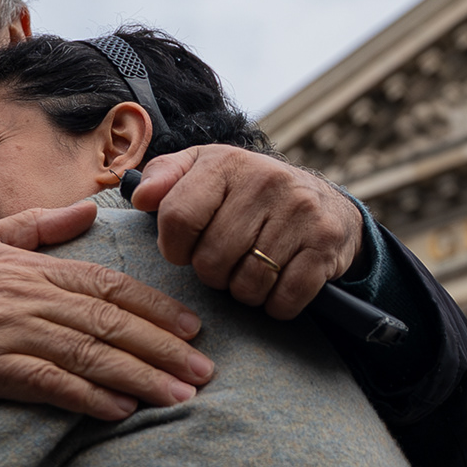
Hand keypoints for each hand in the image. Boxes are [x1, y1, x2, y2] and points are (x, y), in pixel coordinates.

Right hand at [0, 204, 213, 420]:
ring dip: (141, 377)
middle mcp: (24, 295)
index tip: (194, 328)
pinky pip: (49, 384)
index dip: (156, 307)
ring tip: (180, 397)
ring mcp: (5, 332)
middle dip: (164, 347)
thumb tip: (89, 211)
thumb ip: (37, 227)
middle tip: (205, 370)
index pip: (107, 285)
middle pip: (110, 321)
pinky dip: (89, 398)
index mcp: (28, 265)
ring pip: (89, 354)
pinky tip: (121, 411)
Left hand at [131, 146, 363, 319]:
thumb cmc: (251, 194)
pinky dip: (276, 304)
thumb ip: (165, 176)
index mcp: (227, 162)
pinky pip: (284, 299)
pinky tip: (278, 285)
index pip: (177, 217)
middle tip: (226, 262)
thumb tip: (140, 196)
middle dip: (213, 273)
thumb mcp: (206, 170)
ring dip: (244, 292)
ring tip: (251, 272)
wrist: (327, 205)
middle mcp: (266, 180)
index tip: (185, 249)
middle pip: (211, 260)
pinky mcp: (324, 244)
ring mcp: (300, 212)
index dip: (173, 247)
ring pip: (247, 285)